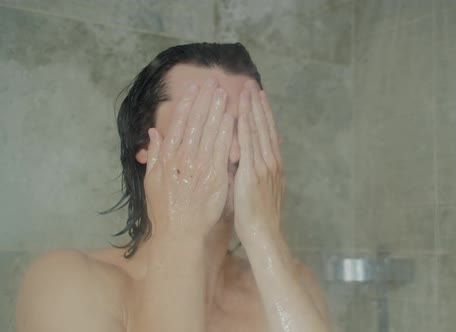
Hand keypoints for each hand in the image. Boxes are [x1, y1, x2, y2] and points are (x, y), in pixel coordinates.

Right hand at [144, 79, 233, 240]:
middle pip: (195, 125)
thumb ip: (154, 156)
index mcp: (168, 159)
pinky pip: (221, 151)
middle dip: (204, 102)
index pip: (179, 126)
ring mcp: (199, 168)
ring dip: (216, 112)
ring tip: (224, 93)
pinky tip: (231, 119)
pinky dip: (225, 134)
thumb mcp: (152, 182)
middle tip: (212, 82)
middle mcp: (182, 160)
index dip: (187, 106)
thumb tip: (154, 133)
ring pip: (209, 134)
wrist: (180, 234)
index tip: (194, 89)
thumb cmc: (166, 210)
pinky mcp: (214, 178)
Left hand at [234, 82, 284, 244]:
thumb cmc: (256, 218)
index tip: (258, 98)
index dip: (263, 114)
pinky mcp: (253, 172)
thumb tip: (238, 162)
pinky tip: (241, 111)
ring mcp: (263, 166)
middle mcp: (271, 162)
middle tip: (252, 84)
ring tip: (248, 89)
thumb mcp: (256, 191)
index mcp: (272, 166)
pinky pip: (248, 143)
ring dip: (252, 108)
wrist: (263, 235)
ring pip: (258, 130)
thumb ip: (248, 174)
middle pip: (264, 127)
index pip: (267, 134)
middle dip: (258, 105)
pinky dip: (245, 125)